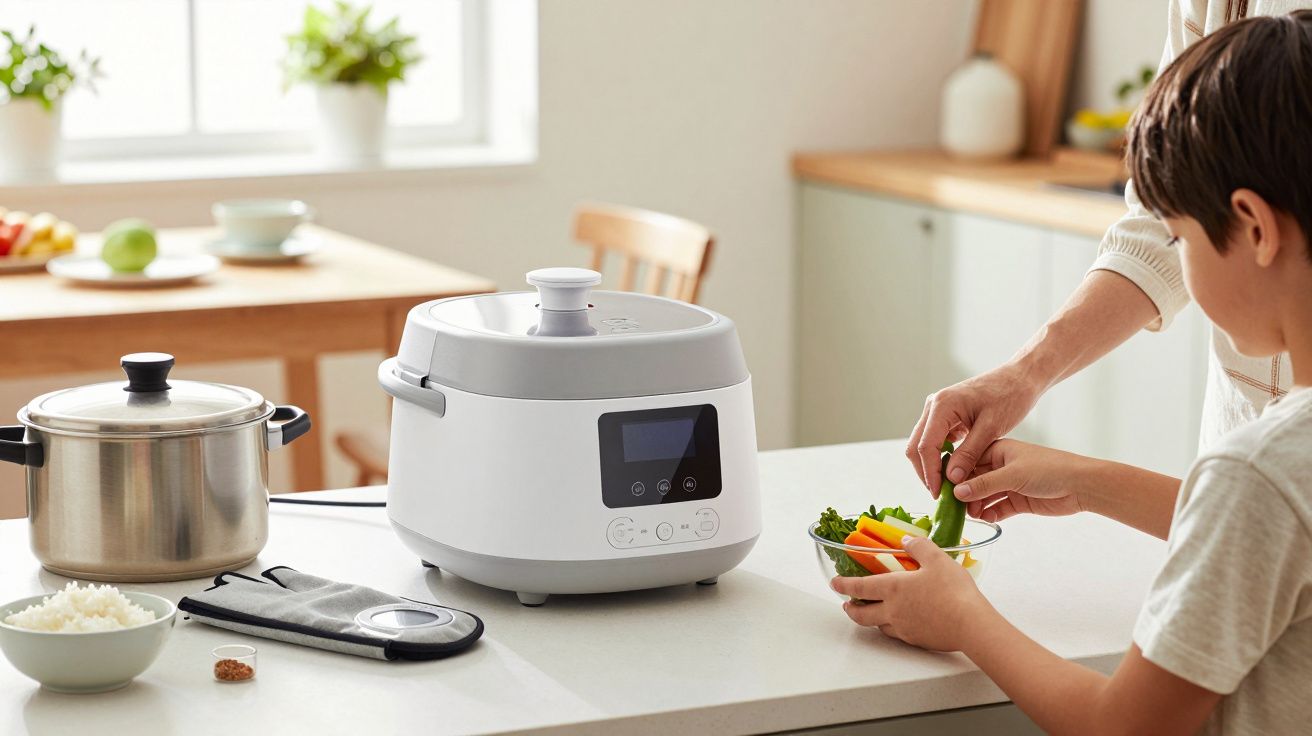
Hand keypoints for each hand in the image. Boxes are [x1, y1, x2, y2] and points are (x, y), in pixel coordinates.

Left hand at [830, 536, 990, 651]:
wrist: (971, 625)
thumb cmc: (954, 591)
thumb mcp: (937, 559)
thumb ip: (919, 546)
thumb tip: (905, 541)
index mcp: (893, 589)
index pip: (859, 587)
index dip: (843, 585)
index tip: (834, 583)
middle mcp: (893, 611)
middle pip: (861, 615)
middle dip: (850, 608)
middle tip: (846, 604)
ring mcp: (904, 628)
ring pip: (878, 625)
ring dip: (871, 618)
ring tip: (873, 612)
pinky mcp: (917, 640)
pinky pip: (897, 634)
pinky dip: (891, 627)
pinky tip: (900, 622)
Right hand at [906, 364, 1042, 495]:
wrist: (1019, 378)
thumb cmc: (1009, 396)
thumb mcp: (992, 428)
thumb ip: (969, 454)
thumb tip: (952, 479)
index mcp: (942, 405)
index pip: (926, 446)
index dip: (930, 473)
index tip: (939, 494)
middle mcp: (934, 406)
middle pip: (917, 446)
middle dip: (926, 472)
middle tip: (941, 494)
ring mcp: (937, 410)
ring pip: (923, 445)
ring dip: (932, 466)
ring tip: (947, 487)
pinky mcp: (945, 416)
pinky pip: (935, 440)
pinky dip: (940, 457)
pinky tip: (954, 471)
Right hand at [954, 439, 1087, 521]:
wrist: (1082, 485)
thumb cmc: (1050, 468)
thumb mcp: (1013, 474)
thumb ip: (984, 484)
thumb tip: (957, 492)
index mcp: (997, 450)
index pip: (968, 461)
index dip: (955, 475)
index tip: (942, 489)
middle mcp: (1000, 466)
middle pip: (974, 481)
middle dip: (964, 493)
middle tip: (954, 506)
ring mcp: (1009, 484)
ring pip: (984, 496)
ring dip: (976, 505)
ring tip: (971, 515)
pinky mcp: (1018, 500)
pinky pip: (997, 508)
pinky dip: (990, 513)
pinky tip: (986, 518)